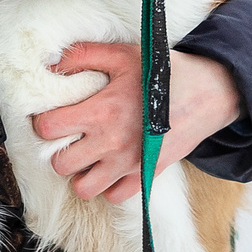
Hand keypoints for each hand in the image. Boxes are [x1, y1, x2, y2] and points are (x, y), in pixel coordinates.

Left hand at [31, 43, 241, 199]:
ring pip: (84, 188)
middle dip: (58, 151)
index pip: (50, 129)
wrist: (208, 93)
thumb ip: (85, 55)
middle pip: (61, 165)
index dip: (43, 122)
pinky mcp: (147, 175)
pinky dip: (107, 186)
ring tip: (86, 157)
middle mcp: (112, 142)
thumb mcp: (123, 54)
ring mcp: (129, 164)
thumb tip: (52, 63)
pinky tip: (109, 168)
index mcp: (102, 111)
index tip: (50, 117)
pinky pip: (114, 197)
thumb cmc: (165, 72)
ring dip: (80, 174)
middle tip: (68, 139)